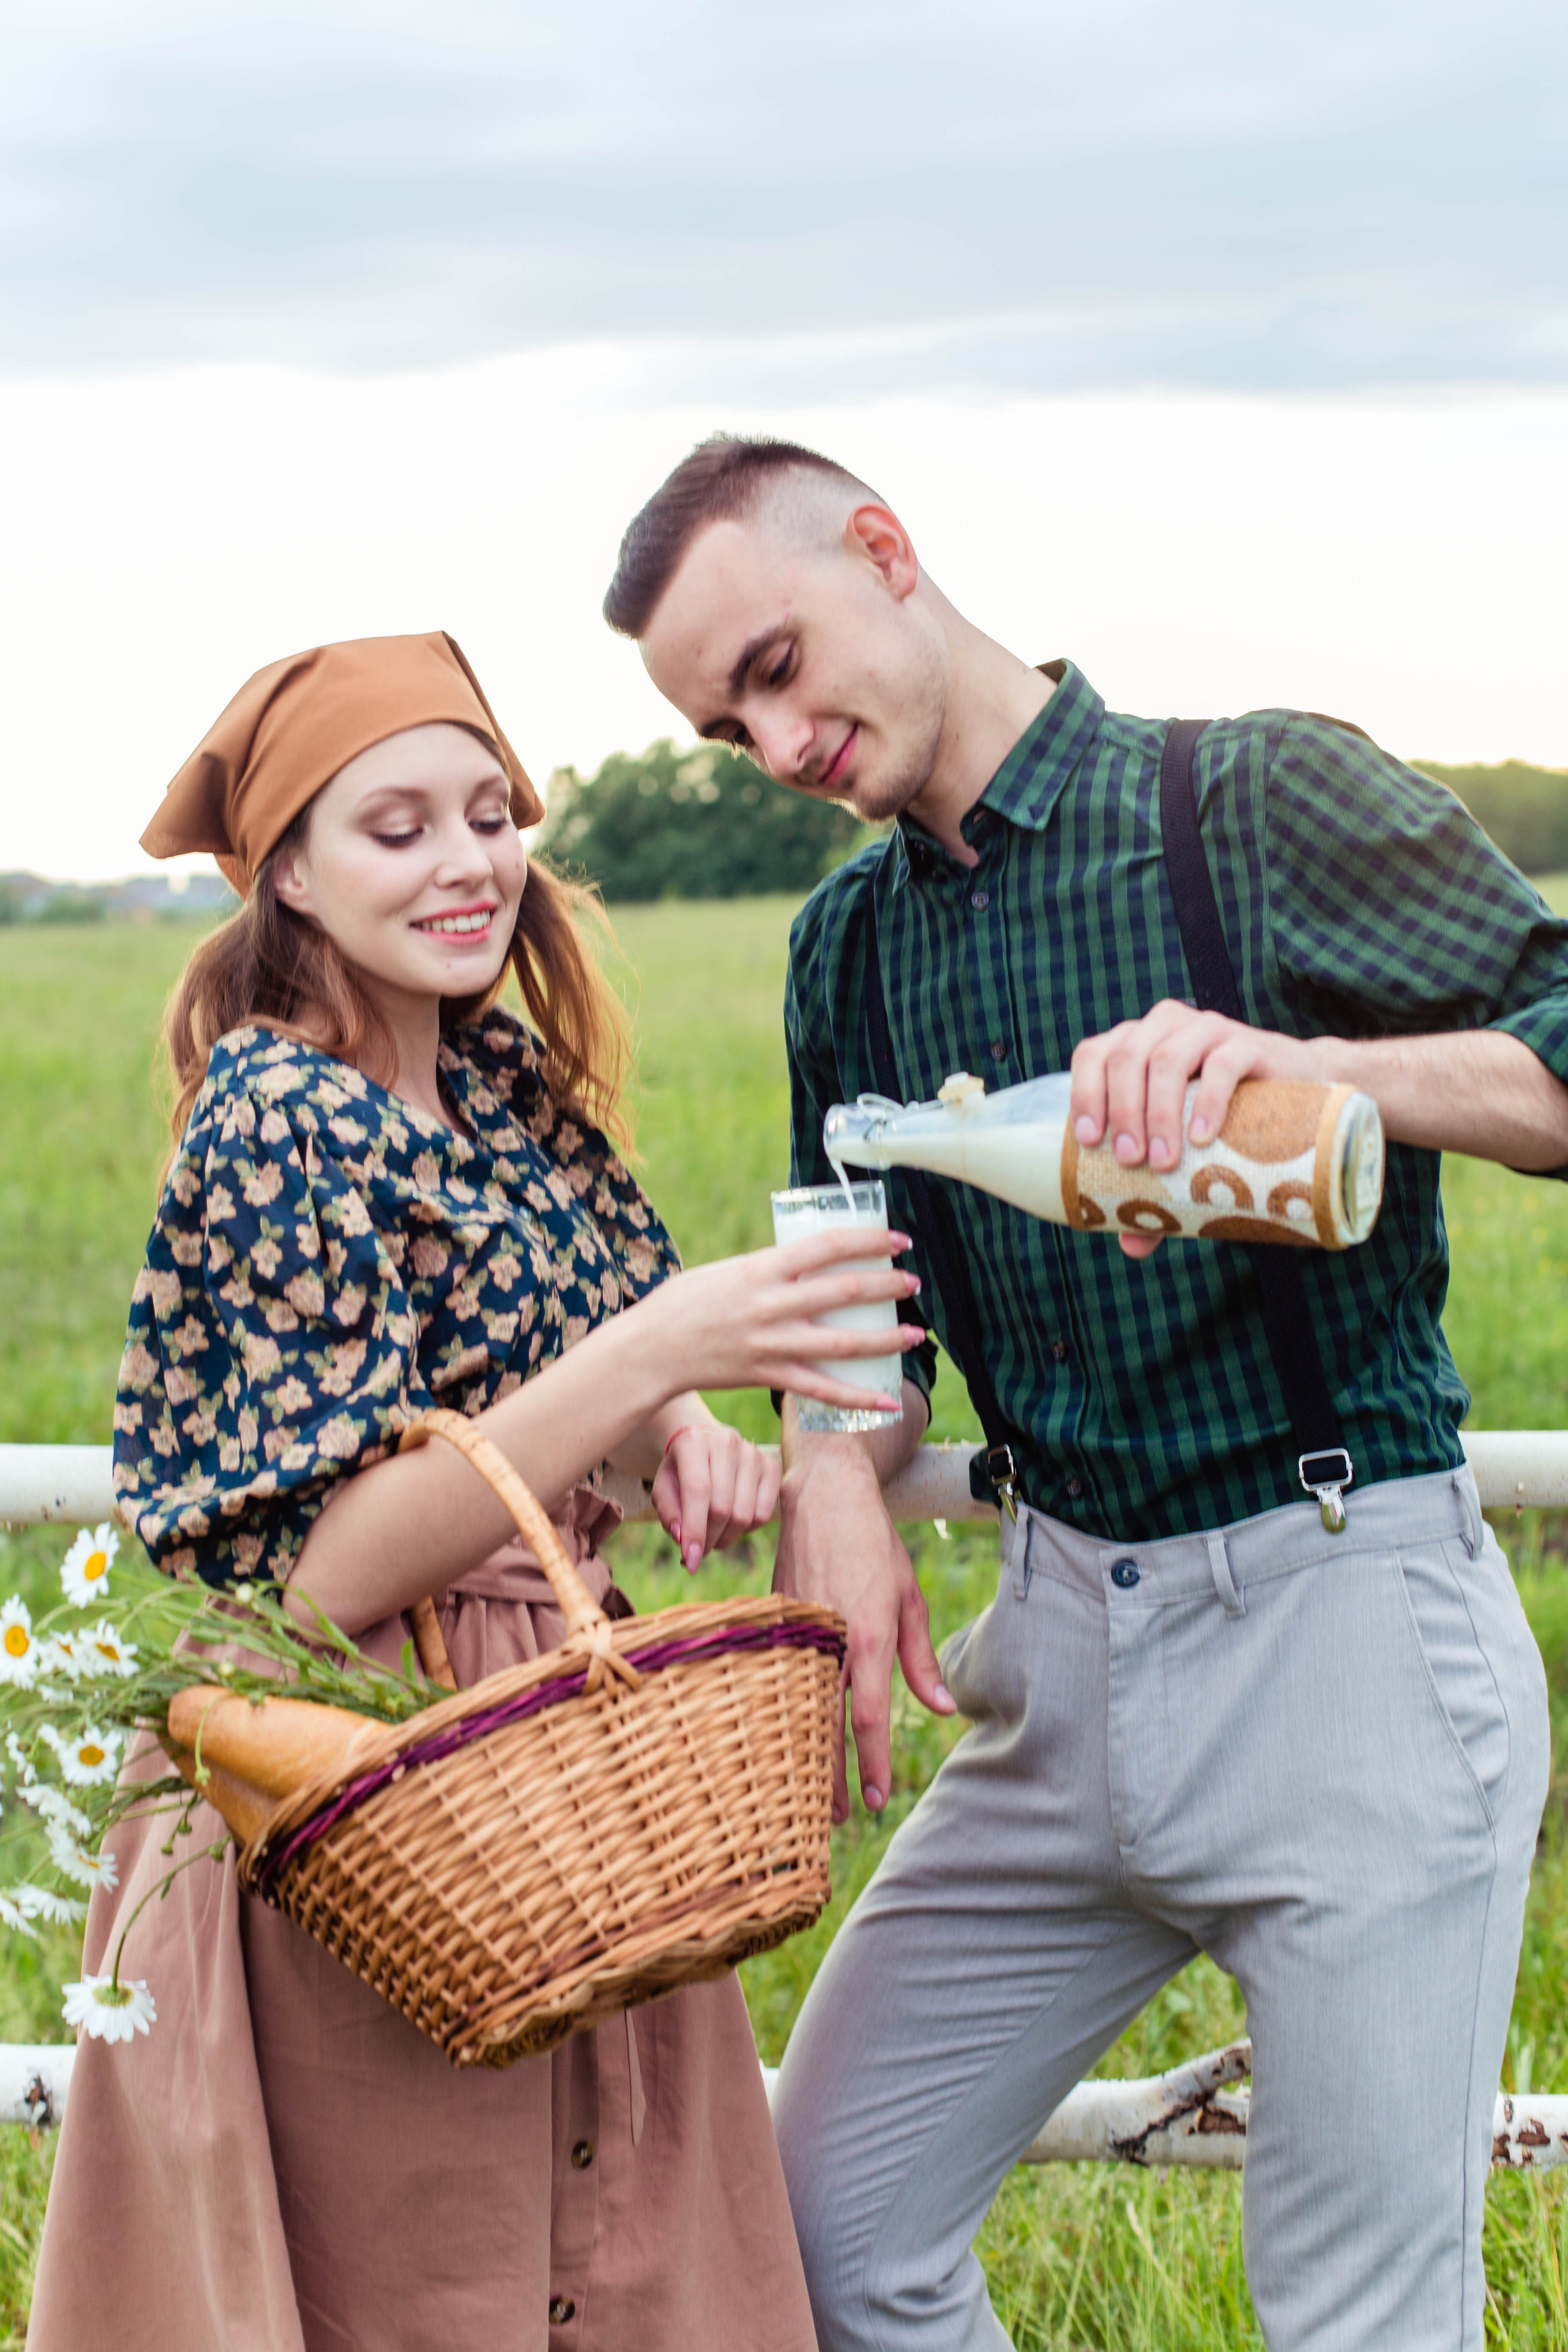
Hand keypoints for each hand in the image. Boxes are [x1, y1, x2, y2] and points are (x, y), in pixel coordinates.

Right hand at [635, 1228, 925, 1408]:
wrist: (650, 1349)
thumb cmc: (683, 1304)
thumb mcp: (729, 1271)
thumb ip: (768, 1270)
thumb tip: (805, 1265)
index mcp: (763, 1267)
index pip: (829, 1245)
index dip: (870, 1239)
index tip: (898, 1238)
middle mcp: (772, 1303)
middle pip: (846, 1290)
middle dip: (887, 1285)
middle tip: (912, 1282)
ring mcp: (772, 1342)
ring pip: (844, 1341)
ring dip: (886, 1338)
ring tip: (914, 1333)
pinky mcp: (767, 1375)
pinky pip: (822, 1389)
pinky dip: (858, 1397)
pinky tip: (887, 1400)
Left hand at [651, 1423, 781, 1573]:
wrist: (704, 1443)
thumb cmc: (680, 1472)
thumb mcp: (663, 1489)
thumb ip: (669, 1514)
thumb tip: (684, 1540)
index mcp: (693, 1442)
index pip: (698, 1492)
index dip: (694, 1531)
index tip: (689, 1562)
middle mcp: (727, 1443)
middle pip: (722, 1508)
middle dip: (708, 1540)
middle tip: (697, 1551)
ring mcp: (753, 1454)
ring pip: (745, 1515)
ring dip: (726, 1539)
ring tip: (712, 1538)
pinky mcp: (771, 1467)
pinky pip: (763, 1514)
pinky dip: (746, 1530)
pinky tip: (731, 1525)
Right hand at [775, 1444, 953, 1820]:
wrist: (822, 1495)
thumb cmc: (874, 1543)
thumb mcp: (909, 1597)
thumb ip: (921, 1658)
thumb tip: (943, 1708)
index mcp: (868, 1634)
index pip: (868, 1715)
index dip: (870, 1762)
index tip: (875, 1800)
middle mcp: (829, 1638)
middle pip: (826, 1723)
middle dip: (832, 1775)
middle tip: (839, 1817)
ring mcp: (797, 1630)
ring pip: (797, 1707)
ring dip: (805, 1752)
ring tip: (812, 1793)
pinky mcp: (775, 1621)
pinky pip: (777, 1677)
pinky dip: (781, 1712)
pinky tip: (785, 1738)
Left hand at [1068, 1000, 1322, 1257]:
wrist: (1299, 1094)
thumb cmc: (1225, 1123)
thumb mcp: (1186, 1152)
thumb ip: (1158, 1193)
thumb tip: (1132, 1245)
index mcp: (1136, 1044)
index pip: (1094, 1054)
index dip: (1085, 1092)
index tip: (1089, 1141)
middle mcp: (1166, 1028)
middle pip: (1126, 1058)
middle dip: (1122, 1111)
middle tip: (1130, 1162)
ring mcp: (1207, 1030)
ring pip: (1167, 1058)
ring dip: (1159, 1111)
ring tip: (1163, 1161)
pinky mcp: (1249, 1044)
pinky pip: (1223, 1064)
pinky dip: (1208, 1102)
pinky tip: (1202, 1137)